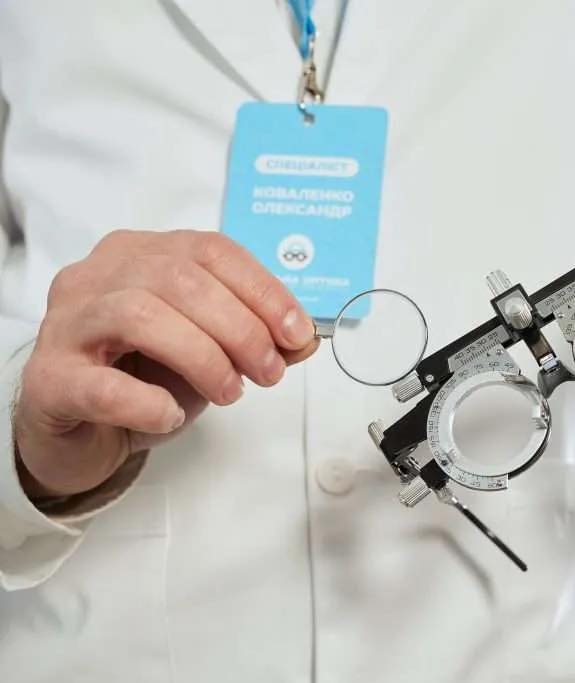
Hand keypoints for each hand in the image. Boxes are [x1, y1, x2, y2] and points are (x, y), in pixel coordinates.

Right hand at [14, 230, 319, 497]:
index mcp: (141, 254)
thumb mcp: (210, 350)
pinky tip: (171, 414)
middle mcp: (98, 275)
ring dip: (203, 357)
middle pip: (179, 279)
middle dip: (240, 328)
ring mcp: (66, 323)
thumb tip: (304, 339)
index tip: (297, 333)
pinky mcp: (48, 378)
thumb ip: (257, 338)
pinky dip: (147, 401)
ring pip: (140, 315)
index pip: (210, 251)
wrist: (79, 429)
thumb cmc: (142, 376)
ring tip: (230, 392)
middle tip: (268, 372)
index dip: (263, 290)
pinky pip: (101, 384)